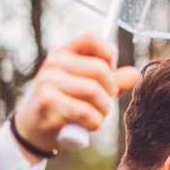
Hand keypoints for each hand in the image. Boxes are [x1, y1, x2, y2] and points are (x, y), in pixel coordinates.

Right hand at [13, 32, 138, 159]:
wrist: (34, 131)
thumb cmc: (68, 104)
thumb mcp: (90, 88)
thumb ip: (114, 80)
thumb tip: (135, 74)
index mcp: (65, 53)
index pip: (92, 38)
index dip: (109, 55)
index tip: (108, 74)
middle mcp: (54, 63)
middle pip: (100, 69)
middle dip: (110, 90)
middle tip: (104, 102)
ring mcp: (47, 81)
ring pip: (94, 92)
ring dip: (103, 109)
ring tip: (96, 115)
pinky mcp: (47, 103)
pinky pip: (85, 112)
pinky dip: (94, 122)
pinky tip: (88, 125)